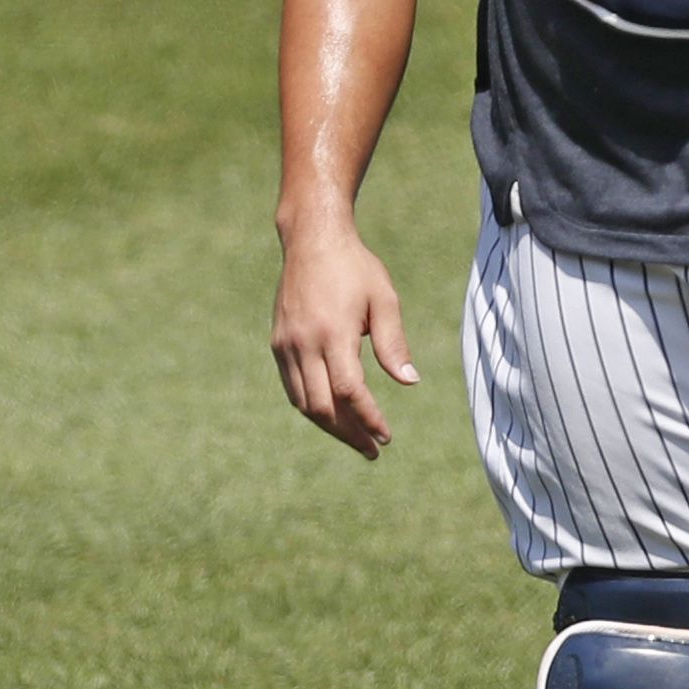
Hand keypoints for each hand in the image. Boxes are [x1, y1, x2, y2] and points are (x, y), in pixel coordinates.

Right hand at [271, 217, 417, 459]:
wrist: (311, 239)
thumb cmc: (354, 267)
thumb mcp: (384, 299)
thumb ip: (394, 343)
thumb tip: (410, 382)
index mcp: (333, 332)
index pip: (349, 391)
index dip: (368, 419)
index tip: (386, 437)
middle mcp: (304, 343)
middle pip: (322, 407)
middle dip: (349, 433)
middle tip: (373, 449)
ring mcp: (286, 345)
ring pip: (303, 403)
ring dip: (330, 426)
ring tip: (357, 438)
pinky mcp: (278, 344)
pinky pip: (293, 387)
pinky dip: (312, 407)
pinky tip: (333, 414)